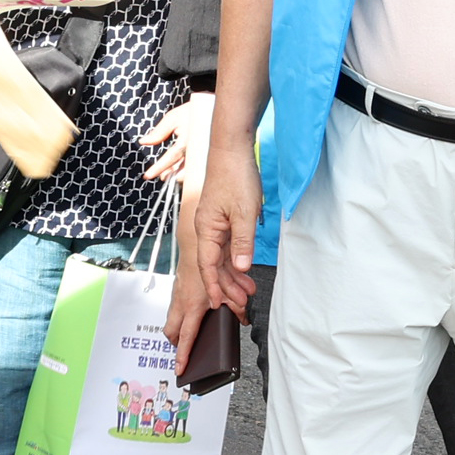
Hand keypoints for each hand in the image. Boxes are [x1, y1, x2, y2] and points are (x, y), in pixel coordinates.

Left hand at [145, 95, 210, 189]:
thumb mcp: (173, 118)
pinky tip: (183, 171)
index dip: (158, 168)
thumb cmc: (192, 111)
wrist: (214, 107)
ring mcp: (204, 153)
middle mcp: (196, 149)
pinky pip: (198, 167)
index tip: (147, 176)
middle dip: (171, 175)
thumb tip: (143, 142)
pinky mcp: (209, 154)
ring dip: (180, 175)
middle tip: (162, 177)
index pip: (170, 158)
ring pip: (191, 171)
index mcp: (186, 140)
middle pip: (182, 170)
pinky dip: (189, 171)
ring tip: (170, 175)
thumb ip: (158, 132)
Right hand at [166, 141, 260, 357]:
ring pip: (221, 257)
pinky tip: (245, 270)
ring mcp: (214, 224)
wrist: (232, 149)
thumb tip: (241, 267)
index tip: (217, 305)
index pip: (208, 265)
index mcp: (206, 229)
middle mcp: (207, 229)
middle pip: (213, 265)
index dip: (213, 286)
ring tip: (247, 291)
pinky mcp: (223, 219)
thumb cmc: (236, 176)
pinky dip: (236, 259)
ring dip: (233, 274)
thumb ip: (243, 242)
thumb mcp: (246, 212)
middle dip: (226, 286)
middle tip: (240, 305)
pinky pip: (227, 246)